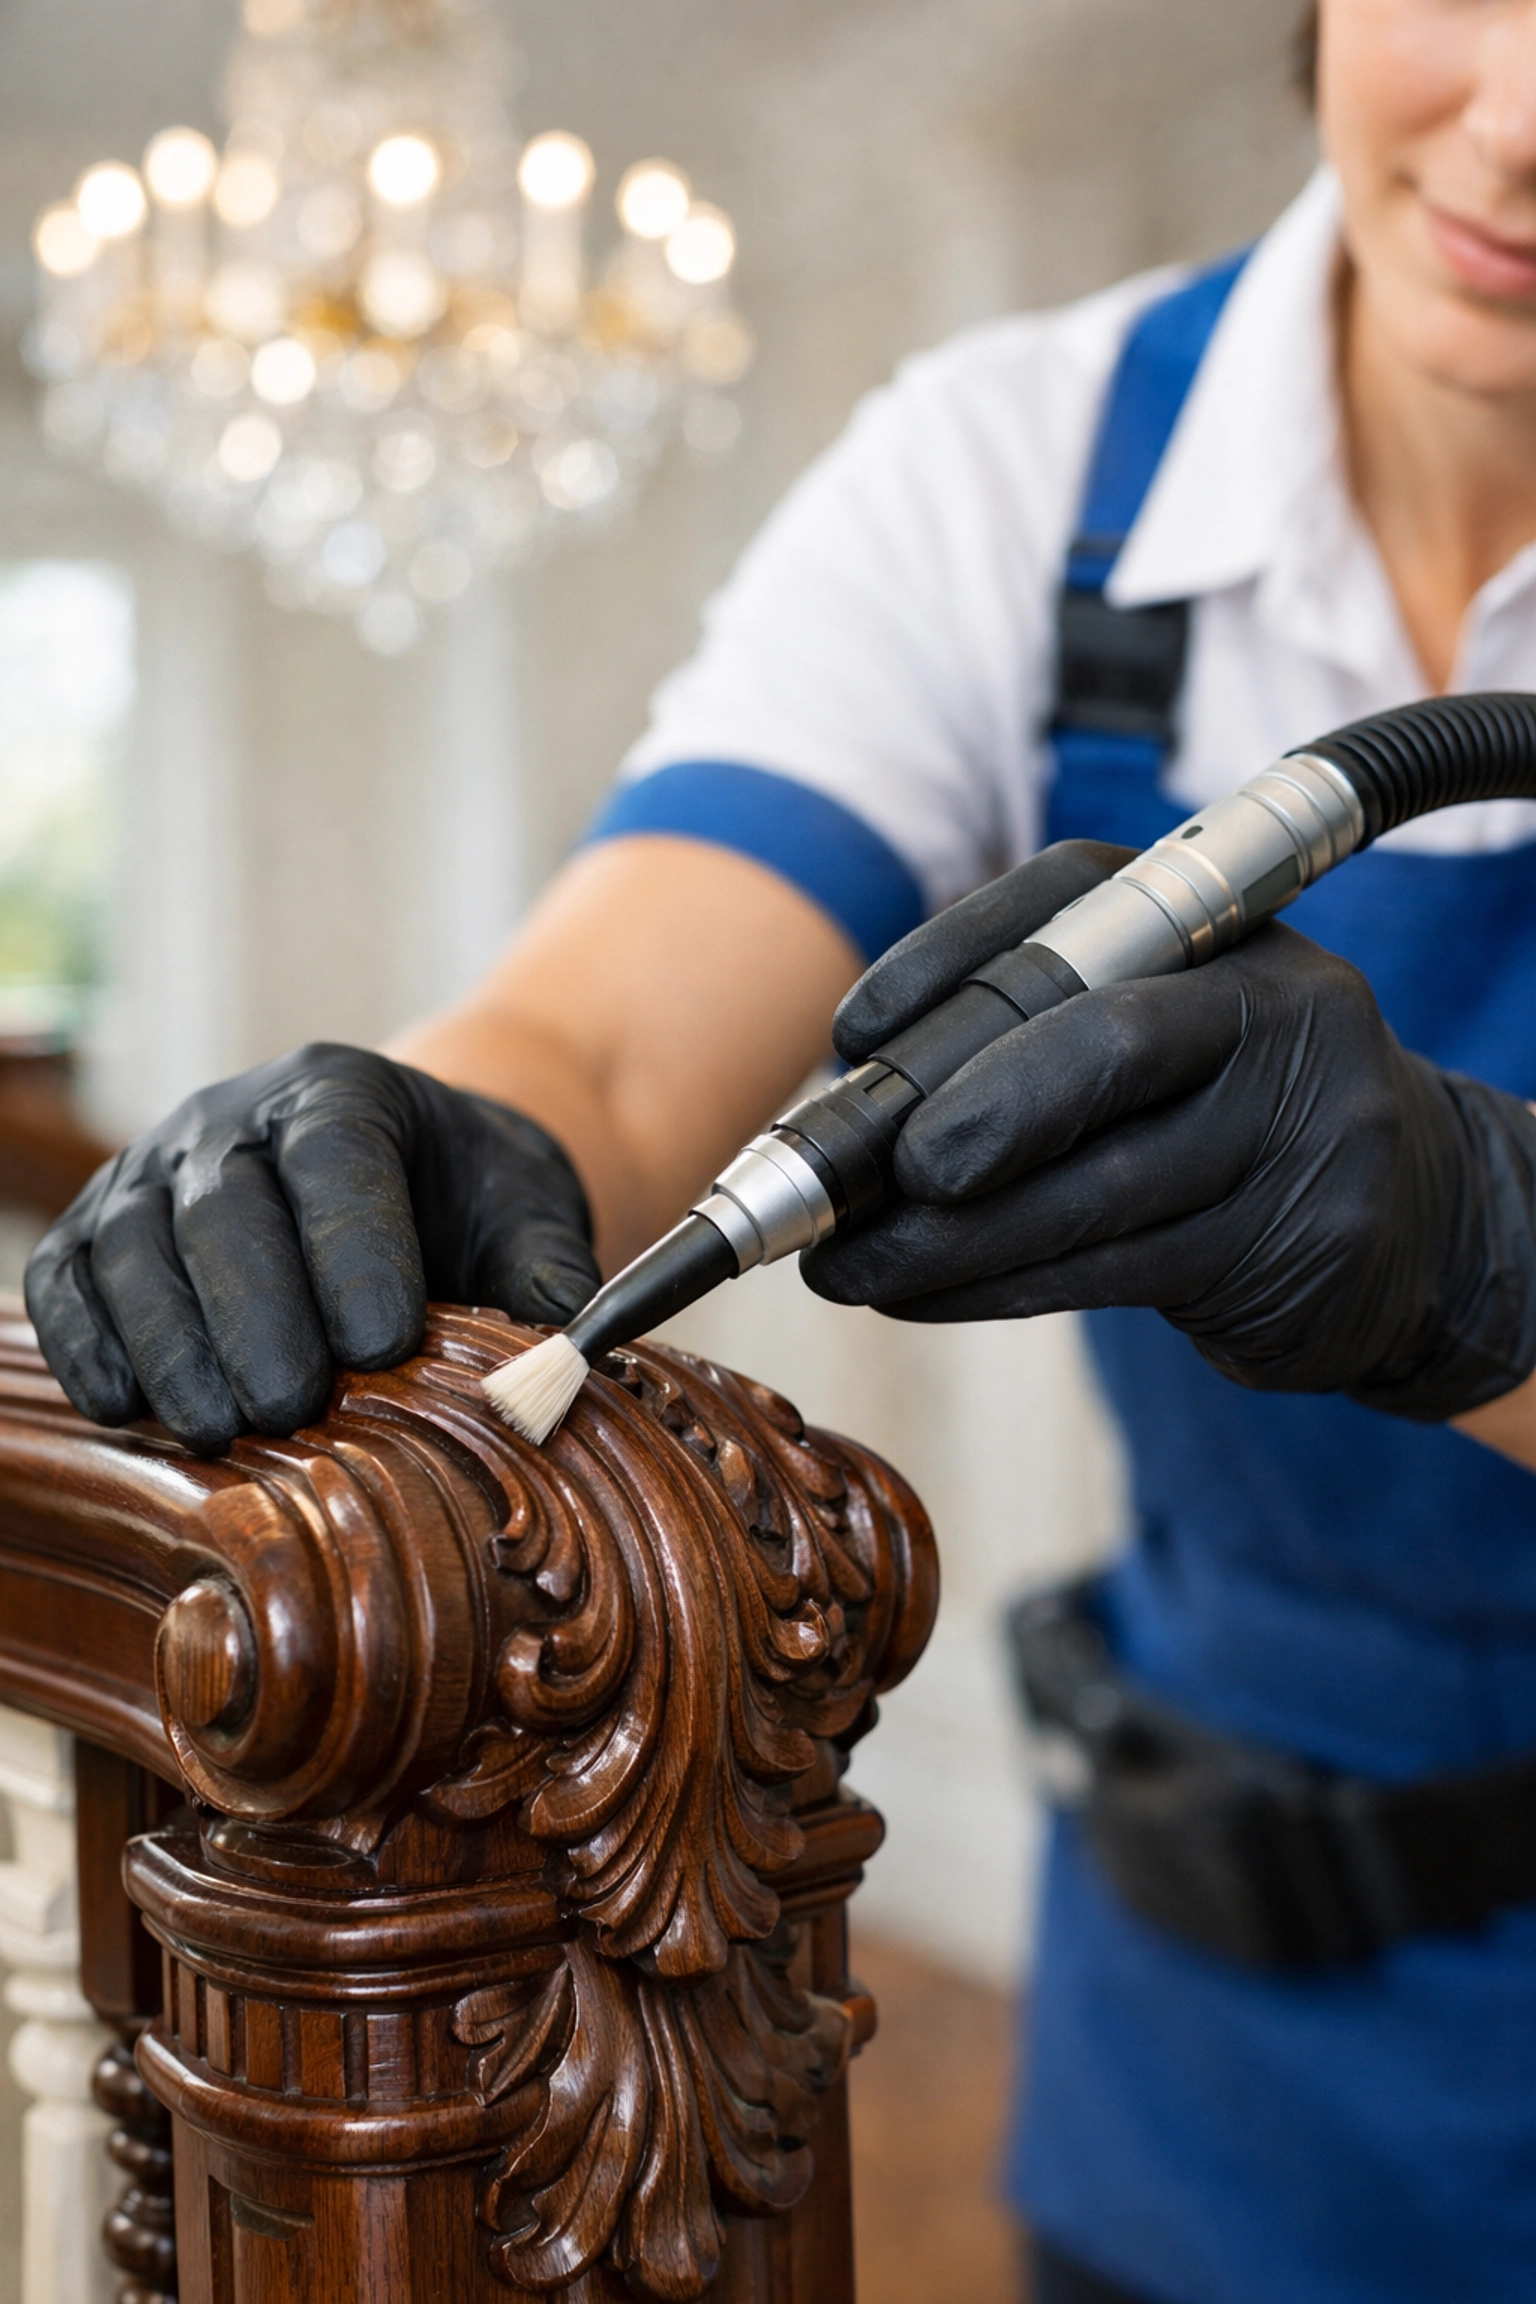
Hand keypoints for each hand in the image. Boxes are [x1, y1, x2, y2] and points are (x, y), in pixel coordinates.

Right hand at [26, 1044, 598, 1454]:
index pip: (337, 1158)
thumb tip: (562, 1365)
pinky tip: (127, 1408)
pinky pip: (69, 1279)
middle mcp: (232, 1120)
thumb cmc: (468, 1205)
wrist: (408, 1177)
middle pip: (224, 1206)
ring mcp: (154, 1171)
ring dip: (169, 1341)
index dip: (353, 1247)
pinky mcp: (98, 1229)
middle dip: (254, 1311)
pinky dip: (85, 1341)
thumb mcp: (529, 1221)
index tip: (383, 1340)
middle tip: (290, 1403)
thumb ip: (548, 1281)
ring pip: (132, 1243)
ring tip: (216, 1428)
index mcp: (343, 1095)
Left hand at [806, 846, 1535, 1420]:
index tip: (855, 1034)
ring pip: (1099, 1189)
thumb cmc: (1226, 1110)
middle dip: (974, 1111)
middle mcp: (1280, 1004)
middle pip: (1110, 1045)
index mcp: (1222, 919)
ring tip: (848, 1266)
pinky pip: (1118, 1272)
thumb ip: (1031, 1031)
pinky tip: (924, 1295)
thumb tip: (851, 1096)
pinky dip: (1001, 1288)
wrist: (1416, 1220)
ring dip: (951, 1239)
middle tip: (873, 1172)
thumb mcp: (1157, 1027)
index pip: (1072, 904)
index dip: (950, 960)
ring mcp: (1307, 1130)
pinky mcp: (1300, 1246)